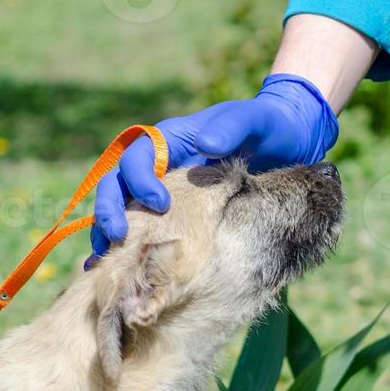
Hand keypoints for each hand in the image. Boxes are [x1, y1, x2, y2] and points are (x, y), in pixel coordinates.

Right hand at [88, 73, 338, 259]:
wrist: (285, 142)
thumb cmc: (267, 127)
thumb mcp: (254, 122)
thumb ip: (231, 128)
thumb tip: (204, 145)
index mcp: (171, 140)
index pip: (138, 157)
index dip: (140, 180)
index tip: (161, 204)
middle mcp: (159, 164)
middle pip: (117, 183)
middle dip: (110, 209)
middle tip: (118, 238)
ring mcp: (162, 187)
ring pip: (120, 207)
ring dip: (108, 232)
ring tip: (104, 261)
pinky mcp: (173, 211)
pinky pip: (140, 225)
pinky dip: (126, 245)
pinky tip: (116, 268)